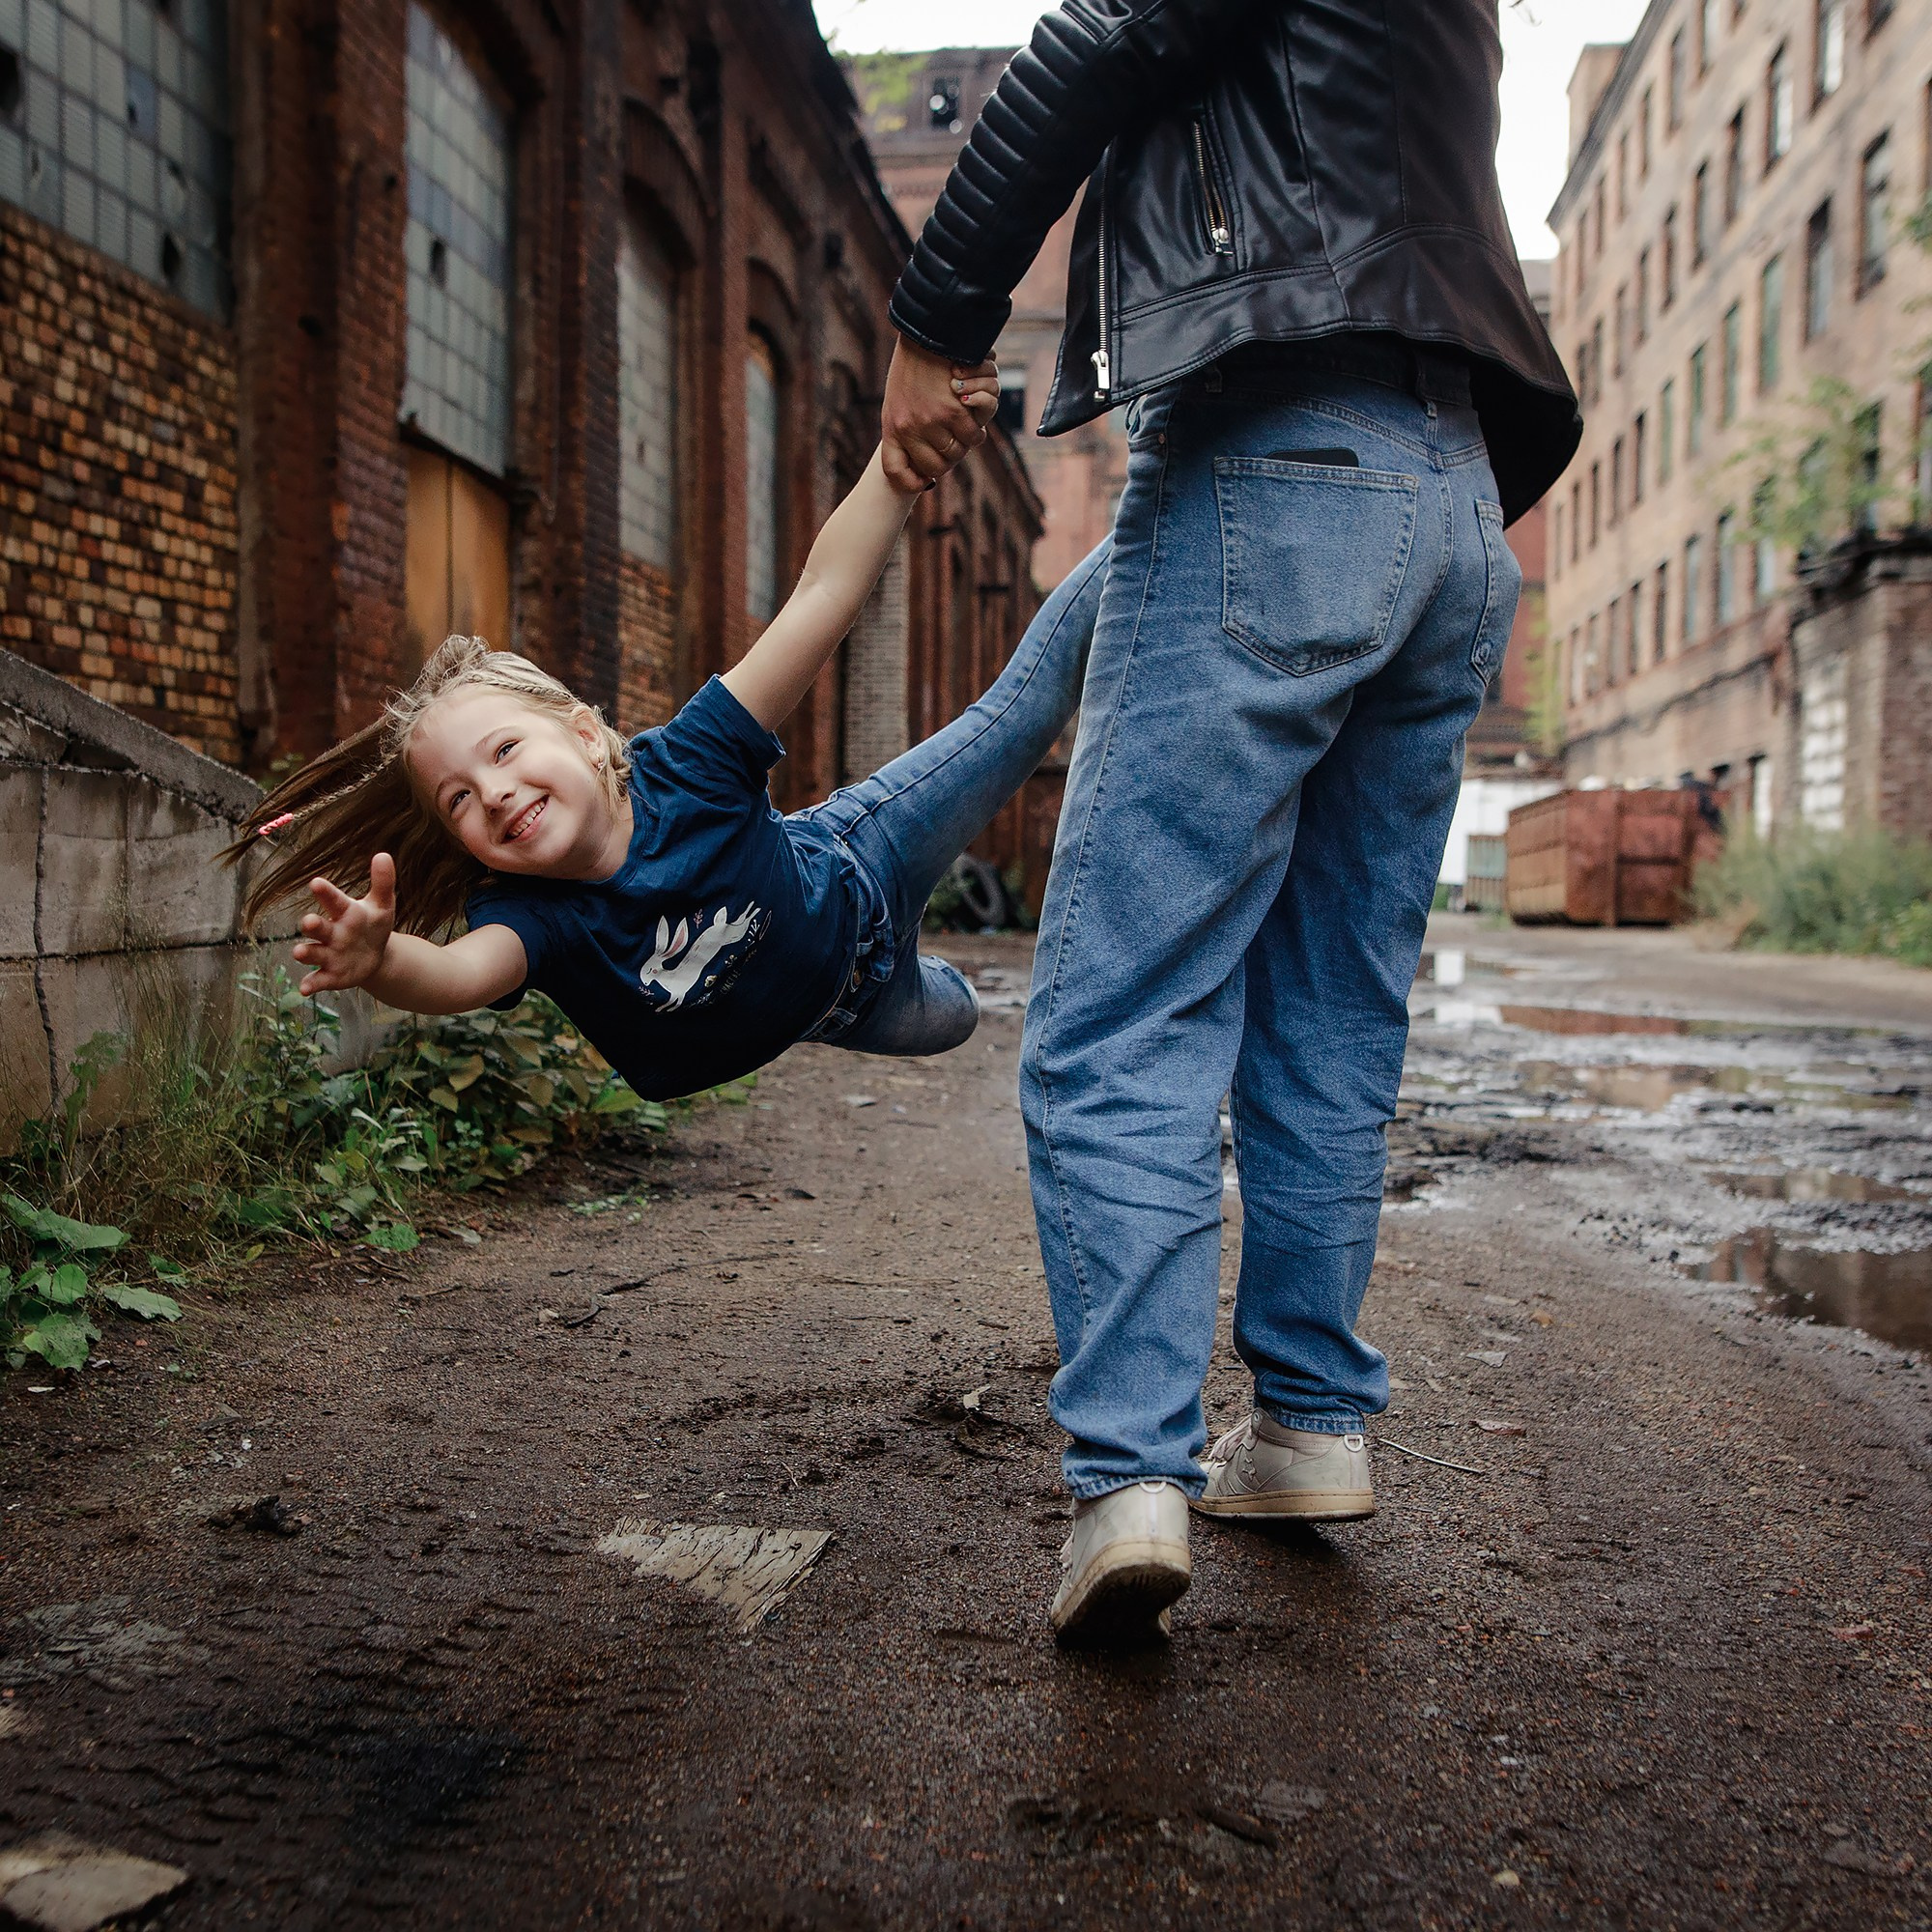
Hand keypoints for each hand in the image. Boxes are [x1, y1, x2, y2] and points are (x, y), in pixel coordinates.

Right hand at [293, 853, 396, 994]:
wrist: (374, 955)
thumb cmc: (373, 925)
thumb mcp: (383, 905)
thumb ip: (383, 882)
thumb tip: (384, 855)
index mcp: (343, 912)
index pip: (332, 900)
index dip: (325, 893)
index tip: (317, 883)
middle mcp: (330, 932)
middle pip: (317, 927)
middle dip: (311, 924)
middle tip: (308, 921)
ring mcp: (327, 954)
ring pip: (312, 952)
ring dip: (305, 953)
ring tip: (298, 953)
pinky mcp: (330, 975)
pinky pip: (317, 980)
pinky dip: (310, 984)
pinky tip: (305, 989)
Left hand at [882, 337, 994, 492]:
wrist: (929, 330)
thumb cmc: (914, 363)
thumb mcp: (898, 398)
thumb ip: (905, 427)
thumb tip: (921, 463)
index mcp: (893, 426)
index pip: (897, 472)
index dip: (913, 481)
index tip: (924, 480)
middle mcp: (910, 429)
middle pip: (938, 467)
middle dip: (950, 456)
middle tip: (955, 438)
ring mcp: (932, 422)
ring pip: (961, 451)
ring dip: (968, 438)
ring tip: (966, 417)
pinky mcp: (955, 410)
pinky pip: (975, 434)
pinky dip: (979, 422)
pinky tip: (972, 401)